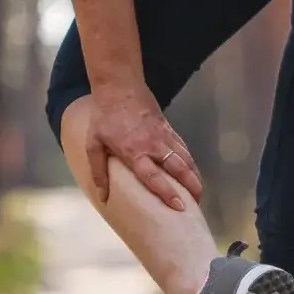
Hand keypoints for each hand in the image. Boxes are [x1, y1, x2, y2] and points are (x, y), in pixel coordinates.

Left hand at [85, 87, 202, 209]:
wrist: (119, 87)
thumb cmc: (104, 118)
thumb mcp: (94, 145)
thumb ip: (99, 171)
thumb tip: (103, 196)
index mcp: (134, 153)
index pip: (154, 177)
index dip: (167, 192)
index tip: (179, 206)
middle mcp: (153, 146)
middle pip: (178, 169)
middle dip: (191, 187)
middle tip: (196, 204)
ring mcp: (164, 136)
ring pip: (185, 158)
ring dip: (194, 176)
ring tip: (199, 192)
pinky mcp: (169, 128)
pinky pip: (183, 147)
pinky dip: (190, 161)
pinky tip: (193, 171)